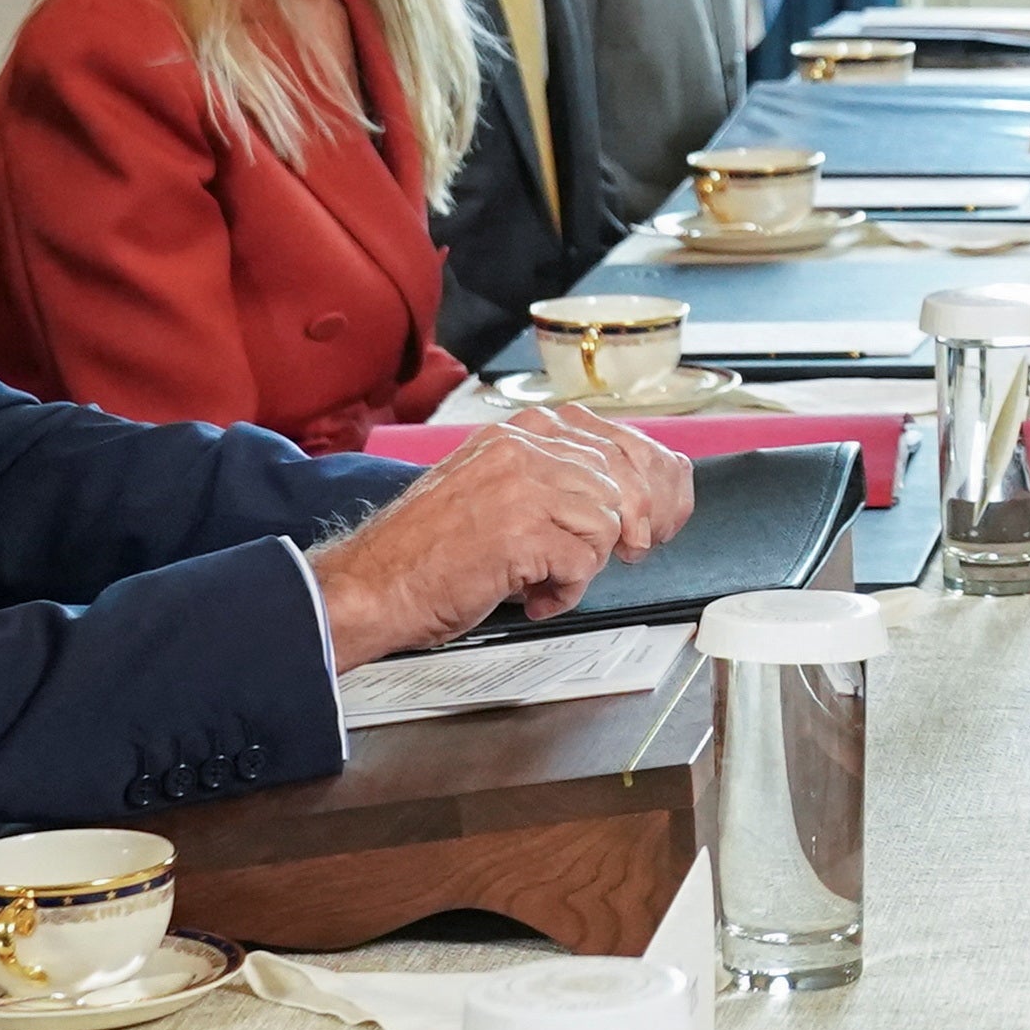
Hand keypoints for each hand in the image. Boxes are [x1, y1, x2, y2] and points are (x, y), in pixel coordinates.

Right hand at [310, 414, 698, 661]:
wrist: (371, 584)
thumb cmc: (425, 549)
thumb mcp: (490, 488)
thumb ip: (549, 481)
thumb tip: (620, 500)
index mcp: (520, 432)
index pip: (617, 442)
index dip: (650, 484)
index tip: (658, 519)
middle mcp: (524, 448)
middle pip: (622, 482)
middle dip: (631, 528)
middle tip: (622, 558)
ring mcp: (524, 485)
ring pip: (608, 523)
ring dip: (584, 565)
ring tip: (544, 581)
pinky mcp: (522, 530)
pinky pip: (583, 563)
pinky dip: (564, 591)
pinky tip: (532, 597)